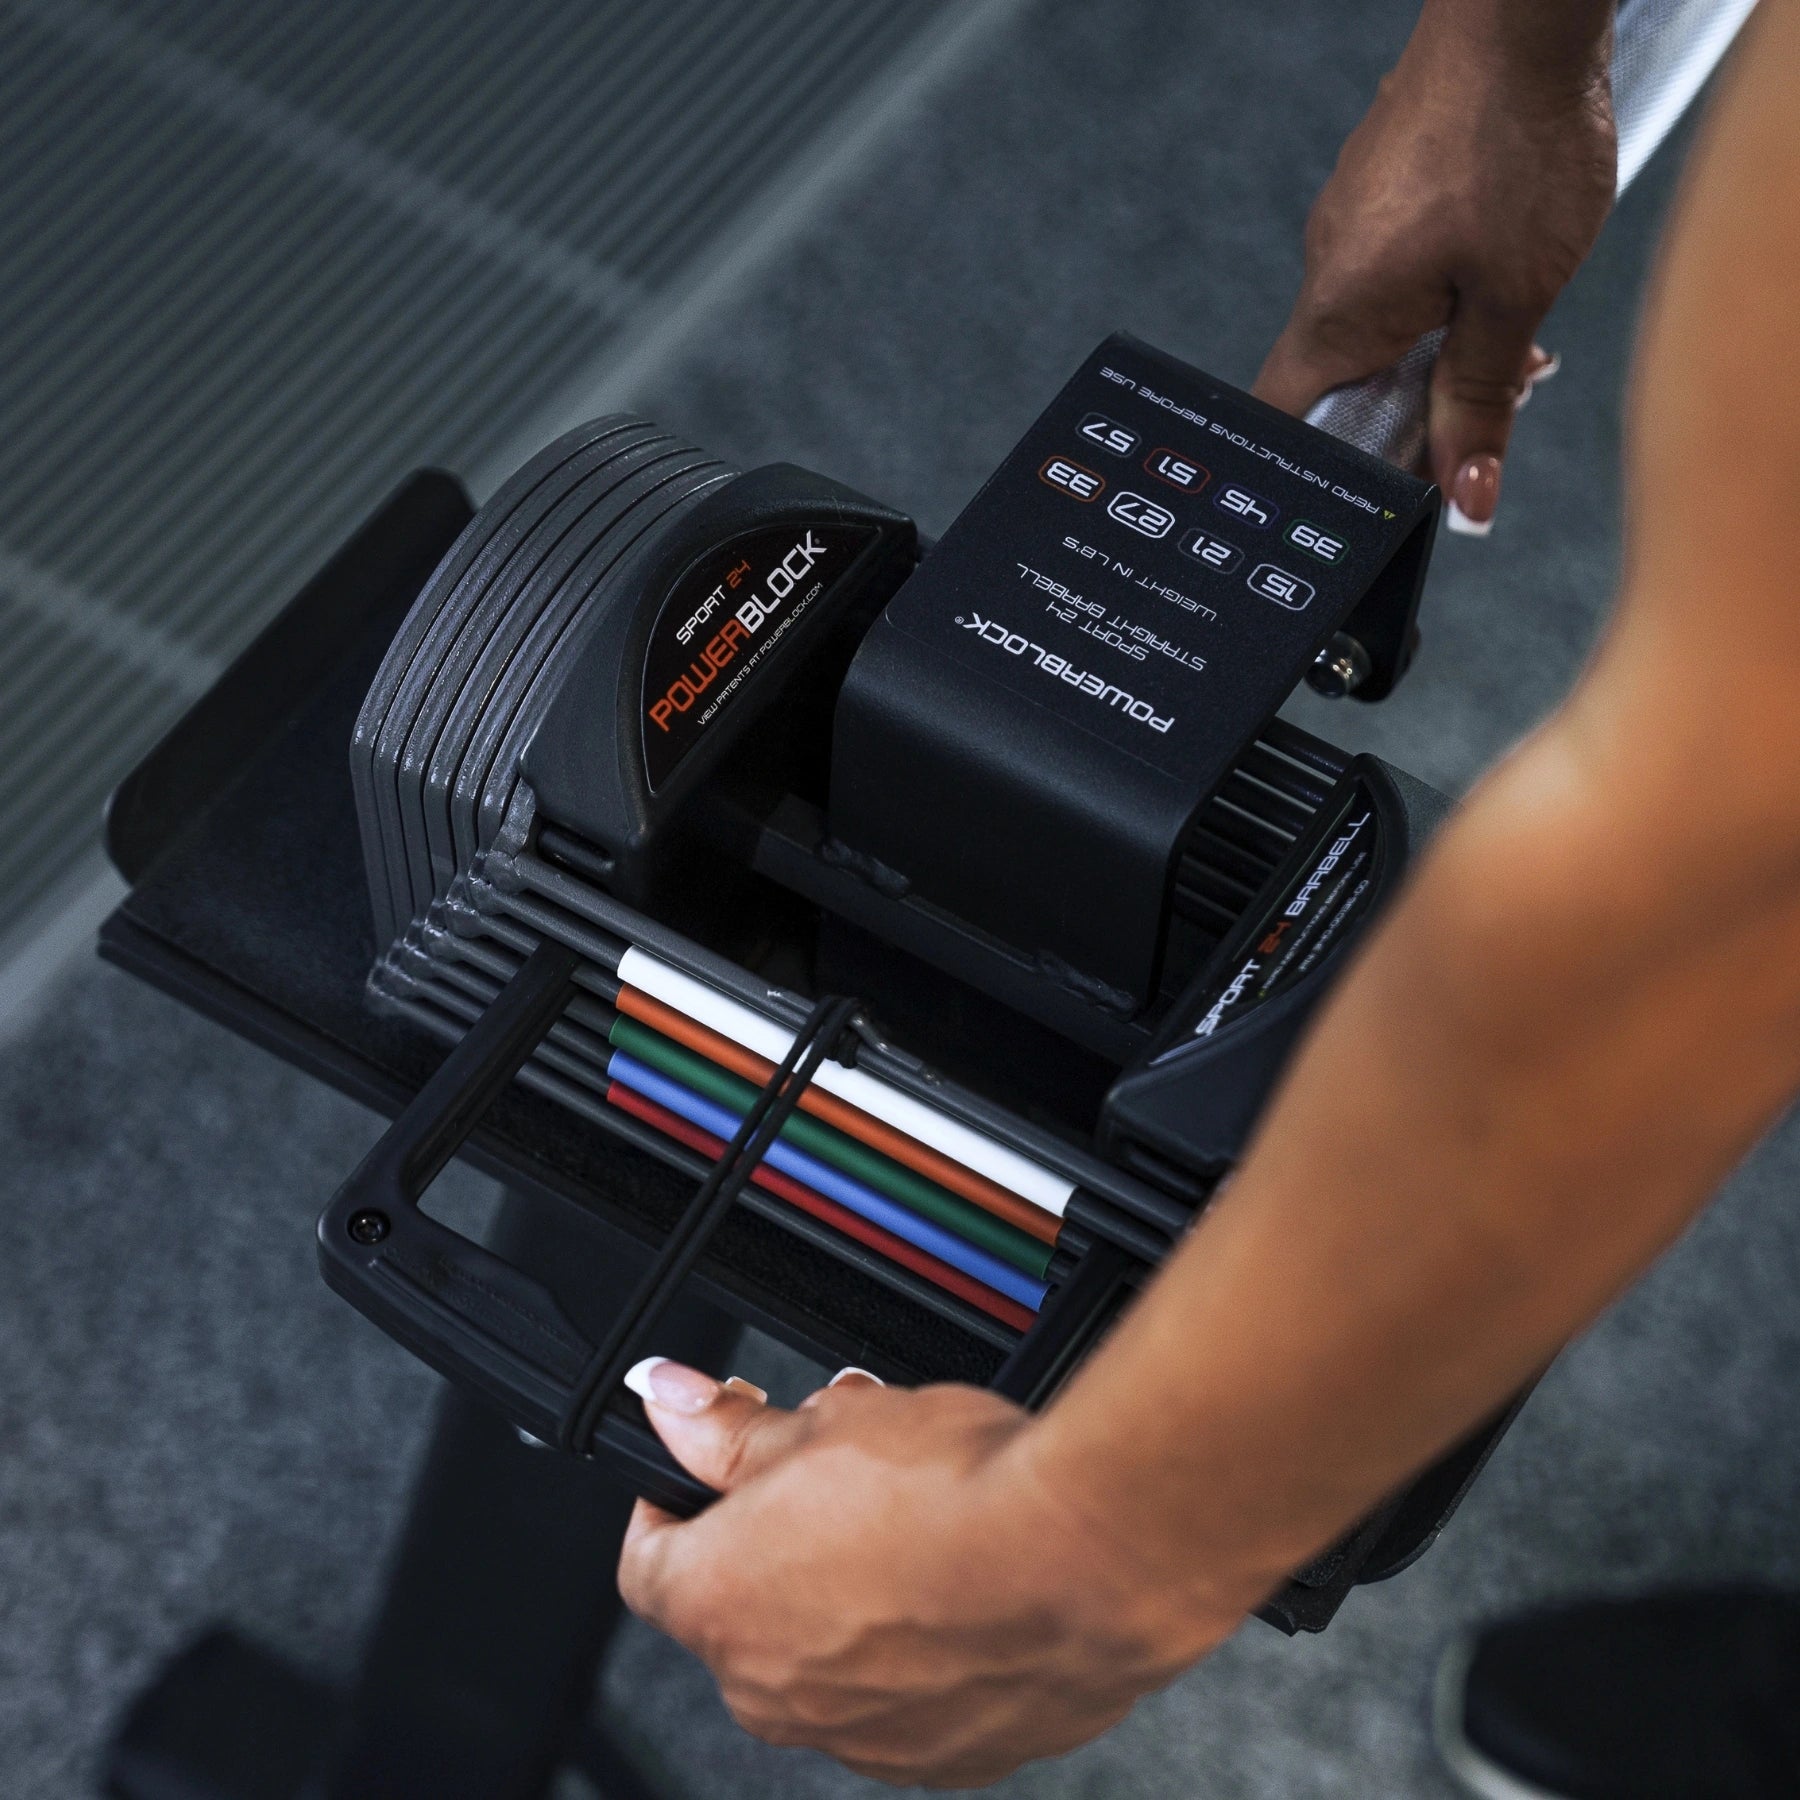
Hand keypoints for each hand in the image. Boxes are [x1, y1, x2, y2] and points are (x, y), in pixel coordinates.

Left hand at [615, 1359, 1243, 1787]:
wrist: (1085, 1559)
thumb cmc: (957, 1492)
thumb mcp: (825, 1423)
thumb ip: (731, 1430)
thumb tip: (672, 1404)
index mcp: (722, 1607)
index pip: (648, 1560)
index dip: (673, 1497)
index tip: (705, 1460)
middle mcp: (778, 1695)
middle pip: (744, 1605)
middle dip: (778, 1526)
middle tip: (833, 1461)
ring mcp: (863, 1739)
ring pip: (828, 1653)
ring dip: (851, 1587)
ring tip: (914, 1505)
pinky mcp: (951, 1757)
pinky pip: (907, 1696)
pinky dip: (921, 1642)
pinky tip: (963, 1573)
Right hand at [1255, 8, 1615, 529]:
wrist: (1521, 12)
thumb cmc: (1515, 139)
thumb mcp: (1513, 298)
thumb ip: (1480, 403)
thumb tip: (1466, 498)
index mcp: (1338, 314)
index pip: (1291, 426)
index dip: (1330, 473)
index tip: (1387, 490)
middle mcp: (1326, 272)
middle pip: (1342, 383)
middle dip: (1412, 409)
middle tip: (1487, 403)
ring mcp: (1347, 224)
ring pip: (1375, 326)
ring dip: (1434, 349)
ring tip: (1511, 328)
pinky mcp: (1376, 189)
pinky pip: (1390, 272)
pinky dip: (1438, 295)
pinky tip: (1498, 272)